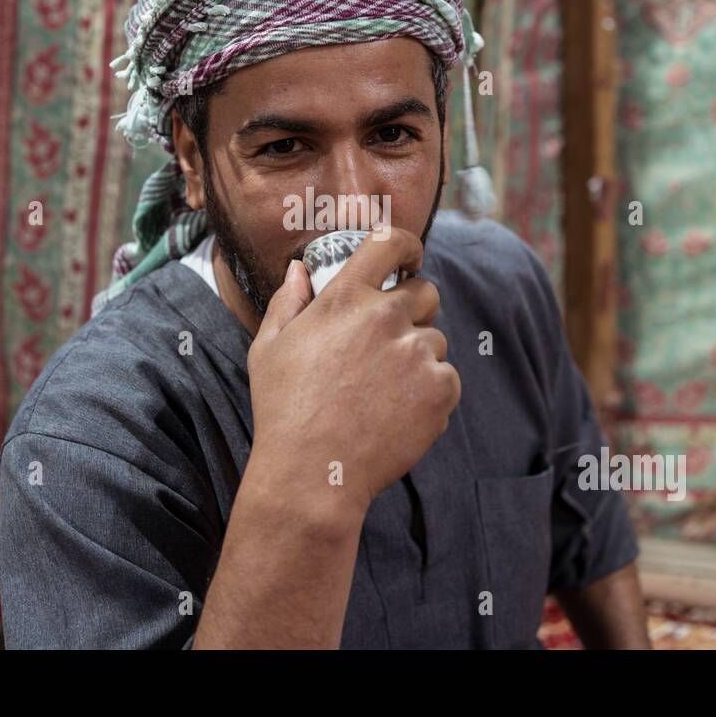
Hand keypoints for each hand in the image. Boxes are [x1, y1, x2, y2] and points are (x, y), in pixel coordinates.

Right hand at [245, 224, 461, 525]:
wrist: (313, 473)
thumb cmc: (284, 410)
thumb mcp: (268, 348)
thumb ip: (287, 302)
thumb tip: (298, 270)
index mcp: (345, 298)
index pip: (389, 243)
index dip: (406, 245)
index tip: (409, 258)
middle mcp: (386, 317)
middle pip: (426, 292)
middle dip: (413, 310)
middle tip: (389, 343)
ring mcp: (417, 353)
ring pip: (435, 341)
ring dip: (417, 359)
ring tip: (382, 393)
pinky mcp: (440, 389)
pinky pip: (447, 378)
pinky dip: (430, 393)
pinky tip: (397, 414)